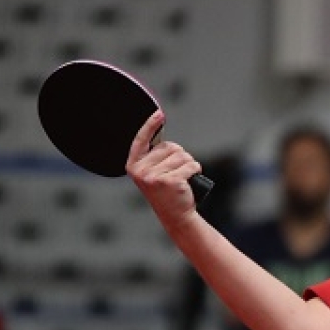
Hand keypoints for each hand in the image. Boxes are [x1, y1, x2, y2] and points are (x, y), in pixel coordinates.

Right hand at [125, 110, 201, 229]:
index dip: (150, 125)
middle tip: (176, 174)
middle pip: (171, 147)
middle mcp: (141, 170)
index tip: (159, 113)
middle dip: (180, 157)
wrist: (176, 215)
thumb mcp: (154, 173)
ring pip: (183, 156)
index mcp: (133, 166)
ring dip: (189, 165)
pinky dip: (196, 170)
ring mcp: (154, 176)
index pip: (141, 140)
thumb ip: (155, 157)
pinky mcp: (170, 180)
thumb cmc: (167, 192)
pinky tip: (190, 181)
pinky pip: (191, 165)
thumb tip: (162, 133)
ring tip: (183, 179)